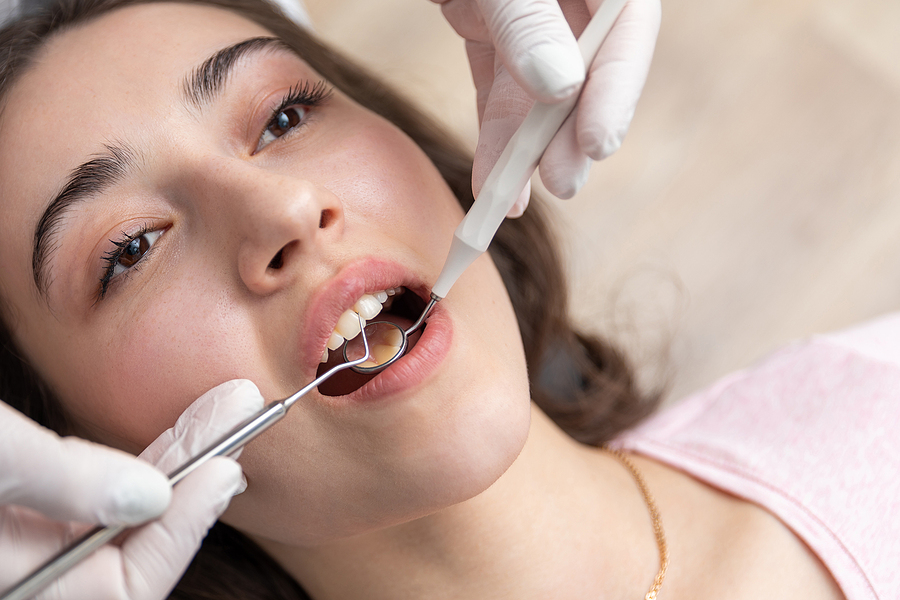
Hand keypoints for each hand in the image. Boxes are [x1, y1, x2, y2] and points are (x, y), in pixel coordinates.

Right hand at [0, 379, 263, 599]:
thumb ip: (60, 480)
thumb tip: (155, 496)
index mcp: (14, 584)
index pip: (123, 587)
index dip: (182, 529)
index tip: (226, 469)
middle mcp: (24, 570)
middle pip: (134, 545)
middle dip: (194, 477)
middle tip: (243, 417)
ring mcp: (24, 538)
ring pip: (120, 516)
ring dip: (176, 463)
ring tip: (224, 412)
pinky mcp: (24, 504)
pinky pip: (94, 496)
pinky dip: (138, 463)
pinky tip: (177, 433)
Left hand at [433, 0, 660, 214]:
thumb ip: (529, 20)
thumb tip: (561, 87)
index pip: (629, 28)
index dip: (617, 91)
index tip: (596, 143)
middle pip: (589, 75)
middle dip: (570, 135)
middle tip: (561, 184)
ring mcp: (532, 18)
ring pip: (539, 95)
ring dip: (527, 151)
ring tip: (514, 200)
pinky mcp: (492, 32)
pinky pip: (498, 91)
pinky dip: (493, 137)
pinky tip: (489, 182)